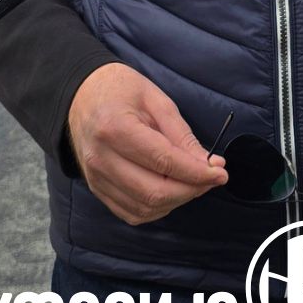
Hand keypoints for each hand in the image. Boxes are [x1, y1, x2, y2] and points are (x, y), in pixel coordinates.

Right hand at [67, 64, 226, 225]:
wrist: (81, 95)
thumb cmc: (121, 90)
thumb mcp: (156, 99)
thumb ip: (181, 134)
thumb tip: (208, 164)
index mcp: (115, 128)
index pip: (164, 162)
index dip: (197, 172)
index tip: (221, 172)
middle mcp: (101, 158)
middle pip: (154, 192)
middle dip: (192, 190)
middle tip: (212, 177)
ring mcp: (96, 178)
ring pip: (144, 208)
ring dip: (177, 201)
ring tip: (193, 182)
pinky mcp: (96, 189)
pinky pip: (132, 213)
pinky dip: (157, 208)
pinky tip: (171, 190)